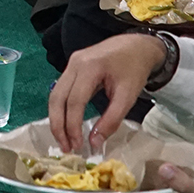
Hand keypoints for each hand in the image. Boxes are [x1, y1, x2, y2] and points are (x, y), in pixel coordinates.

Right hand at [49, 33, 167, 152]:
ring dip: (57, 118)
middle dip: (58, 125)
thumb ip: (111, 119)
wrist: (138, 45)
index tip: (78, 146)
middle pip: (57, 97)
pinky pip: (61, 89)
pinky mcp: (72, 66)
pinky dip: (61, 108)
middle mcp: (74, 63)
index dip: (73, 126)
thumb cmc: (134, 69)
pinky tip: (67, 122)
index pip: (74, 101)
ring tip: (64, 139)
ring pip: (55, 94)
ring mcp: (71, 63)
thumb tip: (95, 143)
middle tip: (65, 147)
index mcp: (89, 68)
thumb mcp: (128, 96)